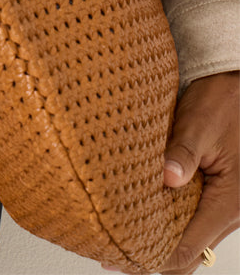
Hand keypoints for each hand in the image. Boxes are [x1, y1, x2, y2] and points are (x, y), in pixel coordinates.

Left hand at [101, 70, 238, 273]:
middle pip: (189, 253)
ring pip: (192, 241)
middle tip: (114, 255)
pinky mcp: (218, 196)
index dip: (153, 258)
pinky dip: (170, 226)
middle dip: (152, 256)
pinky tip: (143, 218)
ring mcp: (225, 206)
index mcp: (228, 202)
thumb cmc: (223, 100)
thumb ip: (183, 152)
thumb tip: (166, 178)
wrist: (236, 84)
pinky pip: (194, 223)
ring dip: (160, 242)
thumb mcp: (200, 122)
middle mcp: (230, 212)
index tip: (121, 255)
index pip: (187, 249)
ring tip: (122, 239)